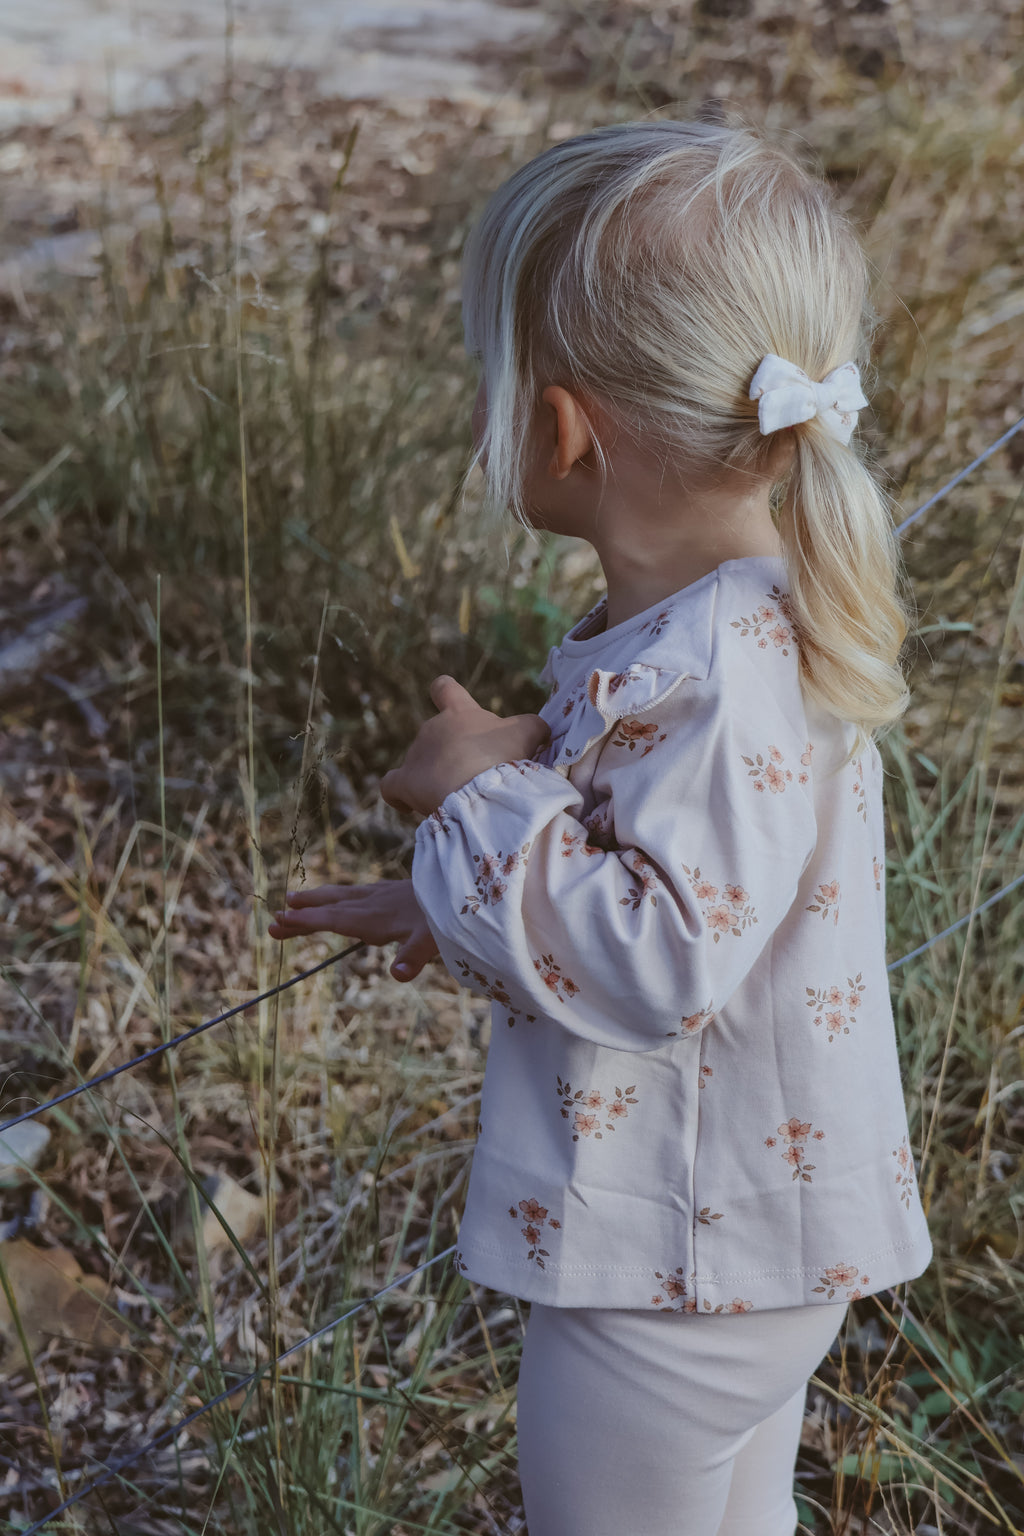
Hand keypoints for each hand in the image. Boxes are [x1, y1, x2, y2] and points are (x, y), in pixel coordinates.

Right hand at [268, 879, 437, 980]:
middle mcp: (374, 904)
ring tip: (292, 900)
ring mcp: (382, 896)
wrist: (466, 888)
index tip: (281, 923)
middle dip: (303, 914)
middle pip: (331, 909)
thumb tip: (397, 975)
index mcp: (377, 918)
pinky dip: (338, 896)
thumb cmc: (449, 919)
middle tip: (274, 921)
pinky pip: (355, 893)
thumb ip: (414, 957)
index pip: (335, 920)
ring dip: (316, 901)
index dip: (308, 922)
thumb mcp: (434, 941)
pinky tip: (338, 897)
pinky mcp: (391, 891)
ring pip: (341, 897)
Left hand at [381, 675, 548, 817]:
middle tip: (477, 778)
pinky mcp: (404, 782)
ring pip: (422, 765)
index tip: (452, 706)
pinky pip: (392, 787)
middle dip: (453, 756)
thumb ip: (532, 727)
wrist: (480, 790)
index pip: (445, 689)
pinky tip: (410, 807)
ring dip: (435, 780)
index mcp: (460, 713)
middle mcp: (432, 728)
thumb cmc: (505, 756)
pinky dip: (400, 795)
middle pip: (438, 738)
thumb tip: (539, 733)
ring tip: (457, 799)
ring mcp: (414, 755)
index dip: (446, 693)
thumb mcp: (528, 733)